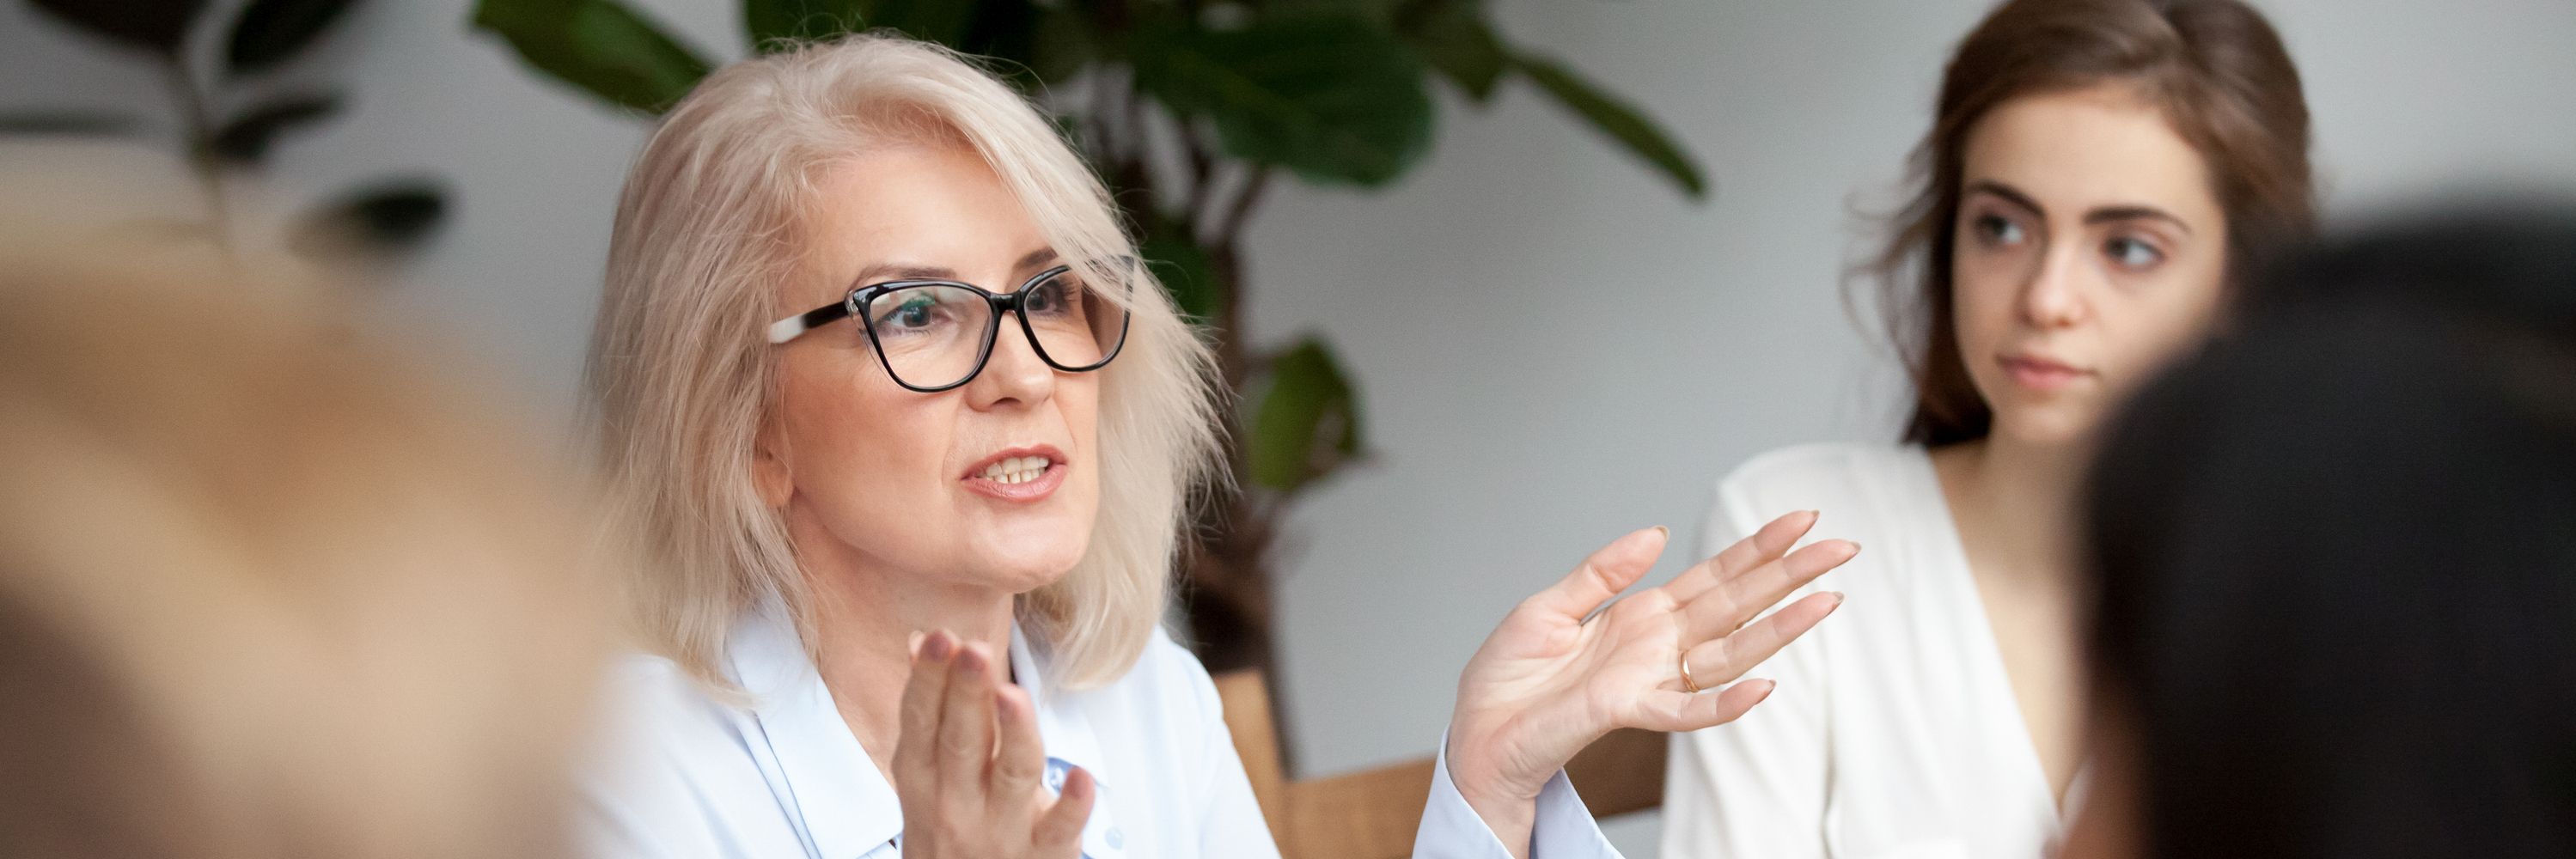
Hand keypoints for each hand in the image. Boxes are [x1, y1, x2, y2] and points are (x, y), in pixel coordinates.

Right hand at [892, 630, 1093, 858]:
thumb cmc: (950, 830)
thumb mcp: (926, 778)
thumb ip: (929, 712)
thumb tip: (918, 642)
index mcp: (924, 778)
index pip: (922, 722)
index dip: (928, 680)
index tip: (939, 638)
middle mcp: (957, 803)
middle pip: (962, 742)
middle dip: (967, 695)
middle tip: (974, 650)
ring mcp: (1002, 830)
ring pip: (1012, 776)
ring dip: (1014, 734)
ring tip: (1013, 695)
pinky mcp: (1044, 854)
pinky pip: (1060, 829)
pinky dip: (1072, 804)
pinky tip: (1081, 776)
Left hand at [1445, 511, 1854, 856]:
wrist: (1477, 731)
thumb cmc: (1509, 677)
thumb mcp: (1549, 606)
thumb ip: (1602, 572)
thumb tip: (1655, 532)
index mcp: (1642, 614)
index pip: (1714, 576)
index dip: (1758, 548)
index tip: (1802, 520)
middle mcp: (1658, 646)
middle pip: (1738, 605)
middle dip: (1790, 575)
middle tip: (1842, 547)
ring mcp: (1650, 679)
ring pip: (1730, 652)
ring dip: (1779, 630)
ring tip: (1828, 601)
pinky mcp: (1628, 711)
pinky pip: (1687, 711)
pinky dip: (1725, 703)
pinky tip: (1764, 686)